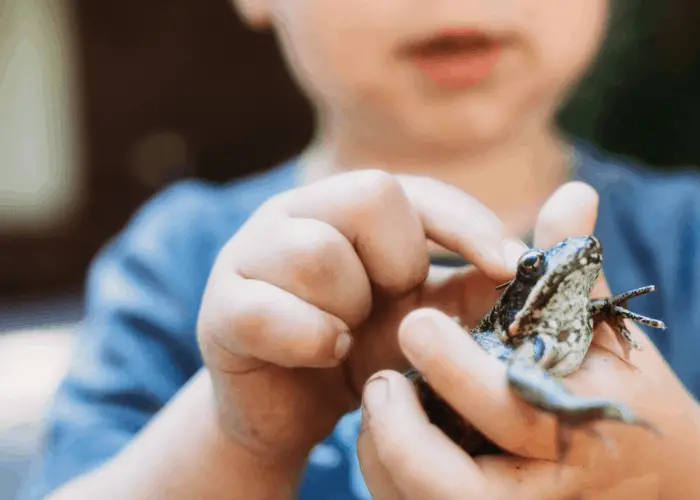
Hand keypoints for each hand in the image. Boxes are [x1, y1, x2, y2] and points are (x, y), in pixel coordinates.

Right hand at [196, 169, 528, 468]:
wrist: (293, 409)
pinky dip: (311, 339)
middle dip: (398, 264)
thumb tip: (581, 199)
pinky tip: (324, 355)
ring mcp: (249, 255)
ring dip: (351, 308)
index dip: (466, 224)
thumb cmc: (368, 352)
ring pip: (317, 251)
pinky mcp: (221, 307)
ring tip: (349, 335)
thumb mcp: (432, 315)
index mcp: (344, 206)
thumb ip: (490, 270)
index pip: (413, 188)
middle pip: (369, 197)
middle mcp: (295, 214)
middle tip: (389, 304)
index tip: (510, 268)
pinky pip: (272, 310)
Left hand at [358, 183, 699, 498]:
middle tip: (380, 380)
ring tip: (380, 399)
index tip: (413, 321)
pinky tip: (387, 431)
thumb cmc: (613, 389)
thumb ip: (573, 270)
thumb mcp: (599, 331)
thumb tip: (574, 191)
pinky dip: (387, 475)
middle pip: (456, 488)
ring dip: (385, 454)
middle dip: (403, 431)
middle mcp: (544, 494)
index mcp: (579, 430)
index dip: (458, 370)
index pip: (513, 412)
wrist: (643, 474)